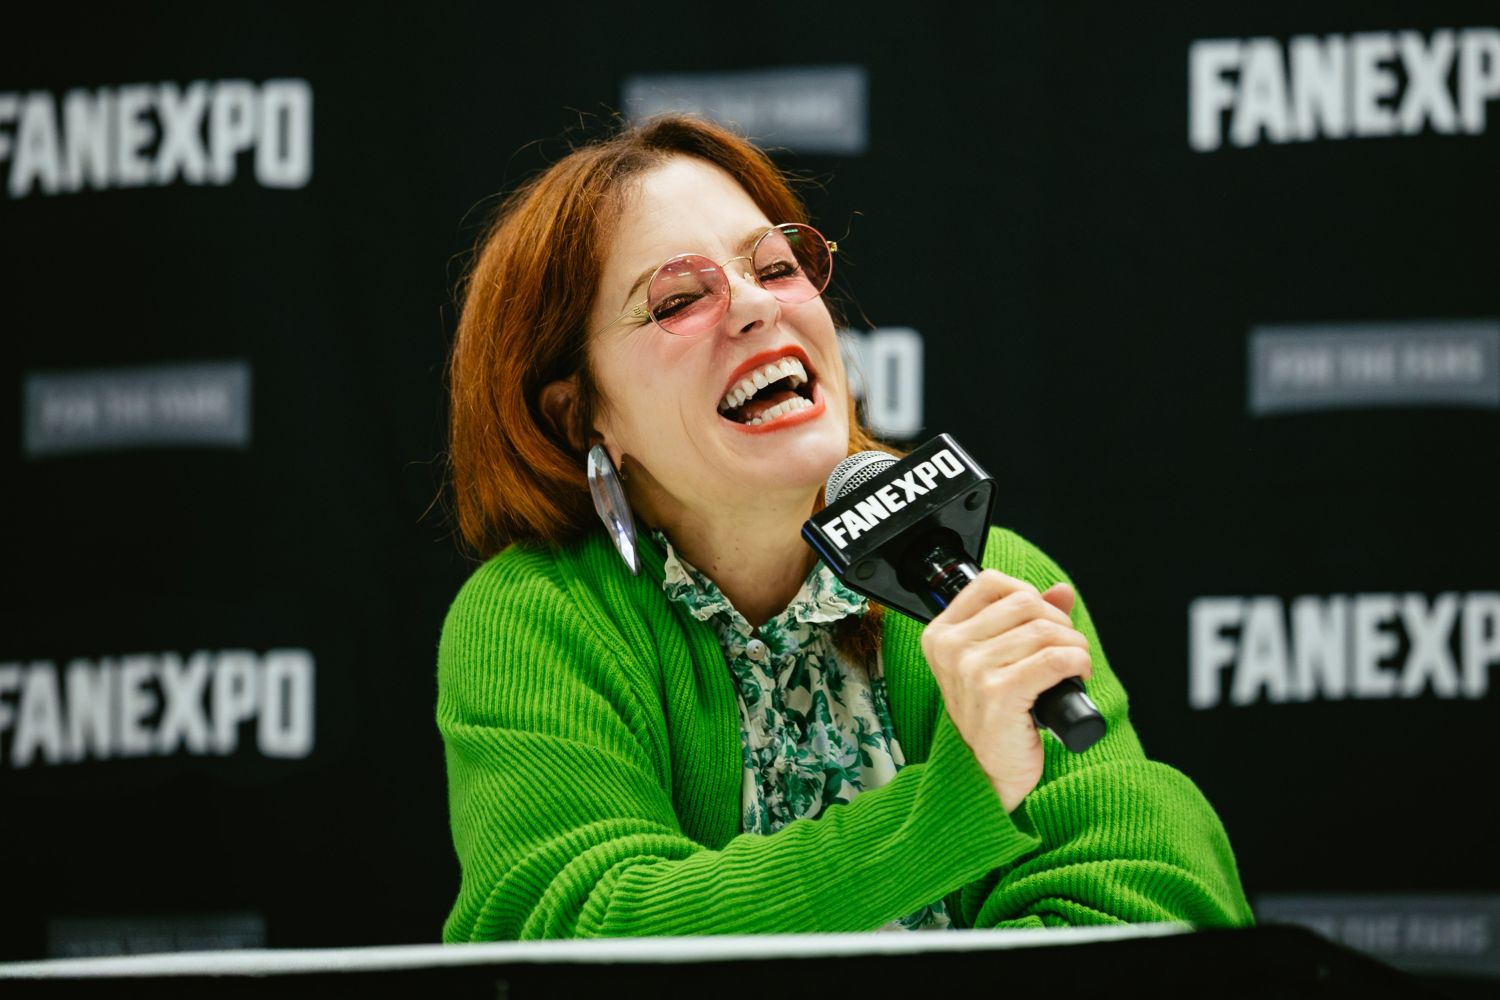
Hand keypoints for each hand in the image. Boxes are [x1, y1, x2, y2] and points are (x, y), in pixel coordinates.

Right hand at [918, 570, 1092, 813]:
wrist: (988, 772)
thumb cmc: (993, 718)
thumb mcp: (999, 662)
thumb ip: (1026, 621)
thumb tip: (1062, 590)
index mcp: (942, 634)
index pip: (991, 583)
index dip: (1028, 594)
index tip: (1042, 619)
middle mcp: (952, 648)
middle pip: (1024, 602)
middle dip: (1059, 623)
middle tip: (1066, 648)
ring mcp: (972, 670)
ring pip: (1044, 630)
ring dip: (1074, 645)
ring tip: (1073, 665)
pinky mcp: (999, 694)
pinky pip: (1054, 659)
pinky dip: (1077, 662)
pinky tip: (1078, 675)